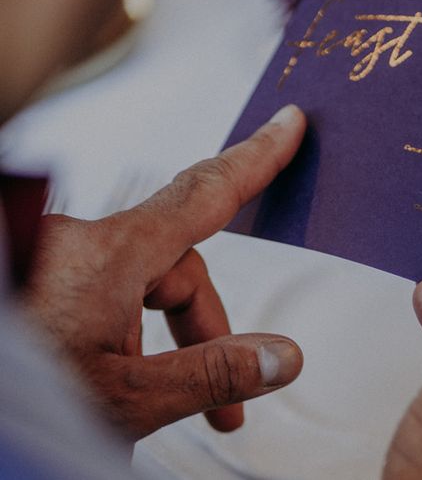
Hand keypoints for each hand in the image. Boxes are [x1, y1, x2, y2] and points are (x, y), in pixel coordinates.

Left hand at [22, 105, 305, 440]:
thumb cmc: (11, 395)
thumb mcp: (124, 396)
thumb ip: (210, 373)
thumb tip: (280, 356)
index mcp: (111, 255)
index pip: (207, 192)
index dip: (257, 157)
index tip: (287, 126)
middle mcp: (82, 243)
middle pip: (177, 265)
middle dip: (204, 327)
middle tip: (224, 403)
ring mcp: (57, 257)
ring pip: (140, 281)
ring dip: (161, 336)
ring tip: (153, 401)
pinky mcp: (39, 274)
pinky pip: (105, 287)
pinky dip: (124, 326)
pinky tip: (112, 373)